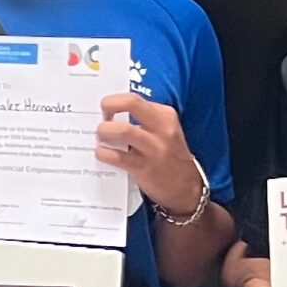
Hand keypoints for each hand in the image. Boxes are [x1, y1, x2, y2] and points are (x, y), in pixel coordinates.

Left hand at [95, 93, 204, 213]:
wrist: (186, 188)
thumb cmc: (170, 156)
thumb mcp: (165, 132)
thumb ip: (144, 120)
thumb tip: (111, 114)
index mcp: (166, 116)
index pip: (134, 98)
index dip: (114, 101)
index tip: (106, 109)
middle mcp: (162, 129)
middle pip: (131, 103)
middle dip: (109, 105)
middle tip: (101, 117)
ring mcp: (154, 149)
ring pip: (123, 130)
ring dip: (104, 131)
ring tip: (100, 136)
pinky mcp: (144, 168)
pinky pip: (117, 156)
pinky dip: (103, 153)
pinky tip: (102, 153)